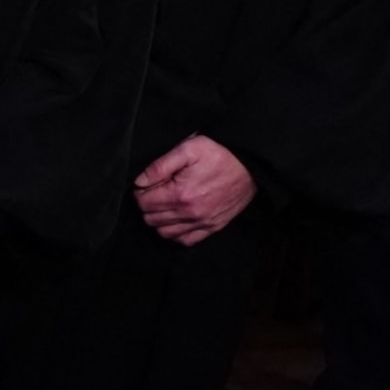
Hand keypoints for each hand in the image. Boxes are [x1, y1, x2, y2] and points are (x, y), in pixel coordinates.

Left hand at [132, 135, 255, 246]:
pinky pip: (186, 240)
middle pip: (151, 219)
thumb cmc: (218, 154)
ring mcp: (203, 222)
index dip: (140, 193)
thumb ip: (159, 166)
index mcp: (181, 194)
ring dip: (159, 220)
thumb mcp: (187, 149)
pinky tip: (176, 220)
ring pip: (164, 232)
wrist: (250, 164)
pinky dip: (176, 233)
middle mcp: (191, 212)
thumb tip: (139, 182)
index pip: (143, 203)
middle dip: (147, 206)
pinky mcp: (214, 226)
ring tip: (164, 205)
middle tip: (155, 193)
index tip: (146, 186)